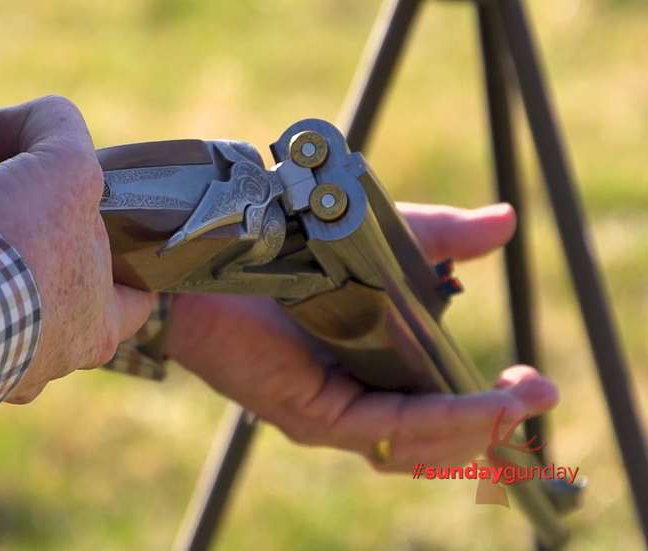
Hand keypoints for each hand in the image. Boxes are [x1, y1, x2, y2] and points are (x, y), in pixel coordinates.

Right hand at [0, 96, 156, 402]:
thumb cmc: (21, 252)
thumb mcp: (66, 167)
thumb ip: (56, 127)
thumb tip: (5, 123)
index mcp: (93, 324)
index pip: (130, 296)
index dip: (120, 253)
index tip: (93, 215)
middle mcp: (41, 350)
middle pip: (35, 264)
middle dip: (0, 201)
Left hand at [164, 202, 558, 470]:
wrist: (211, 247)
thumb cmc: (283, 245)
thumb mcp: (379, 242)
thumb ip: (439, 240)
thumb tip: (505, 223)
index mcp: (368, 369)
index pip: (437, 411)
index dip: (488, 408)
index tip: (535, 383)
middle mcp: (351, 401)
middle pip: (435, 440)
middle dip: (495, 425)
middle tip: (540, 393)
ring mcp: (331, 414)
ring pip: (418, 445)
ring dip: (478, 428)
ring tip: (521, 403)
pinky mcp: (313, 412)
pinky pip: (390, 427)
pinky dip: (443, 420)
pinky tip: (484, 404)